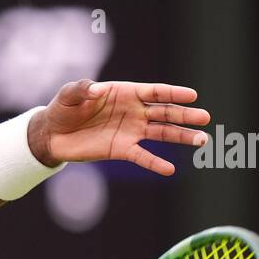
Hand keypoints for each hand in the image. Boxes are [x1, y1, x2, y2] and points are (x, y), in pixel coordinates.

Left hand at [29, 79, 210, 175]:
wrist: (52, 134)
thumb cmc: (63, 109)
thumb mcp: (69, 94)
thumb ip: (83, 89)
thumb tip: (96, 90)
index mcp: (125, 93)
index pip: (155, 92)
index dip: (173, 93)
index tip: (193, 95)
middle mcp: (133, 111)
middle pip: (164, 112)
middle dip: (185, 115)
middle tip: (205, 118)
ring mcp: (130, 131)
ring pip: (161, 133)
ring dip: (181, 137)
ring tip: (202, 141)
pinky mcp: (122, 150)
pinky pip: (142, 156)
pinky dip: (155, 163)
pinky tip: (170, 169)